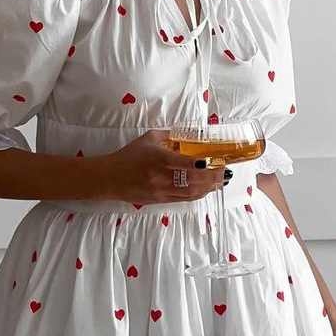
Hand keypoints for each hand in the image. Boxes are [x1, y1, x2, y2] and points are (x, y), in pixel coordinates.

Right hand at [98, 129, 227, 203]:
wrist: (110, 178)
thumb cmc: (129, 156)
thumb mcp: (148, 139)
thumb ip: (168, 136)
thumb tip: (187, 135)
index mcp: (159, 158)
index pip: (187, 163)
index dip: (205, 165)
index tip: (217, 162)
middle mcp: (162, 176)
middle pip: (194, 180)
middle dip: (213, 178)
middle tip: (225, 173)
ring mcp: (161, 191)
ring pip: (191, 193)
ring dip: (208, 188)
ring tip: (220, 182)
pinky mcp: (160, 200)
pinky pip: (183, 199)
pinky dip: (197, 194)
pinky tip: (206, 190)